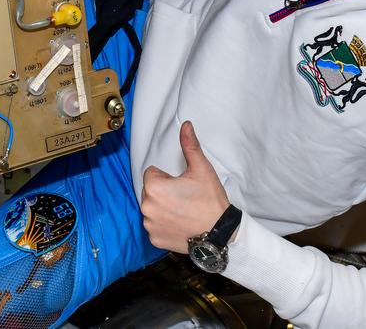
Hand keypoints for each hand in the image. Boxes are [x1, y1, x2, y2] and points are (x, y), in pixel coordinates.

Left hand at [140, 121, 230, 252]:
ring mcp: (149, 225)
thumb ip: (189, 145)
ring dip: (162, 208)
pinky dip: (164, 224)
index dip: (168, 177)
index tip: (182, 185)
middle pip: (151, 191)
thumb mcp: (201, 169)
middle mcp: (146, 207)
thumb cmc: (210, 201)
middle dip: (164, 191)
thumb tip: (186, 125)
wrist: (219, 234)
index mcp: (153, 187)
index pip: (152, 173)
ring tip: (183, 211)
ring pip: (152, 208)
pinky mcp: (154, 239)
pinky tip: (180, 224)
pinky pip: (155, 226)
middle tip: (184, 198)